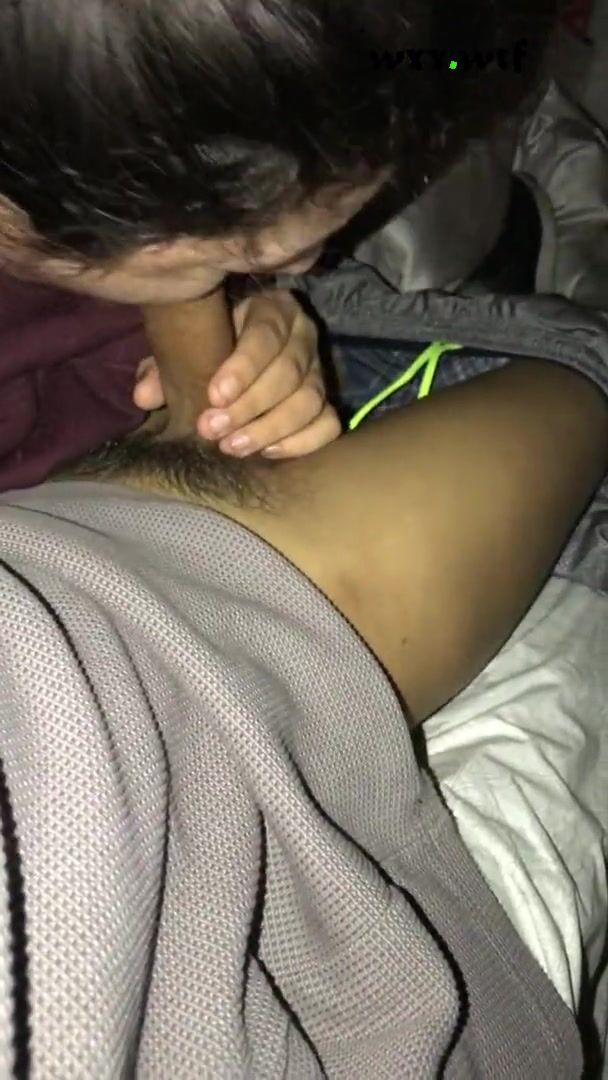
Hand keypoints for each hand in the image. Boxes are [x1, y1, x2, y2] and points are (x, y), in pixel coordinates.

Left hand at [133, 289, 341, 457]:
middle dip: (249, 406)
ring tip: (232, 447)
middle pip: (290, 373)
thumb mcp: (186, 346)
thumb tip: (144, 395)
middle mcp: (303, 337)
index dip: (243, 367)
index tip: (214, 395)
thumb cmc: (208, 346)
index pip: (267, 334)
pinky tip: (268, 452)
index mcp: (272, 310)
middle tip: (212, 430)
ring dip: (270, 428)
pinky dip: (302, 442)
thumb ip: (164, 366)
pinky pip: (328, 425)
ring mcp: (319, 372)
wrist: (232, 358)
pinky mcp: (326, 403)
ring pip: (310, 401)